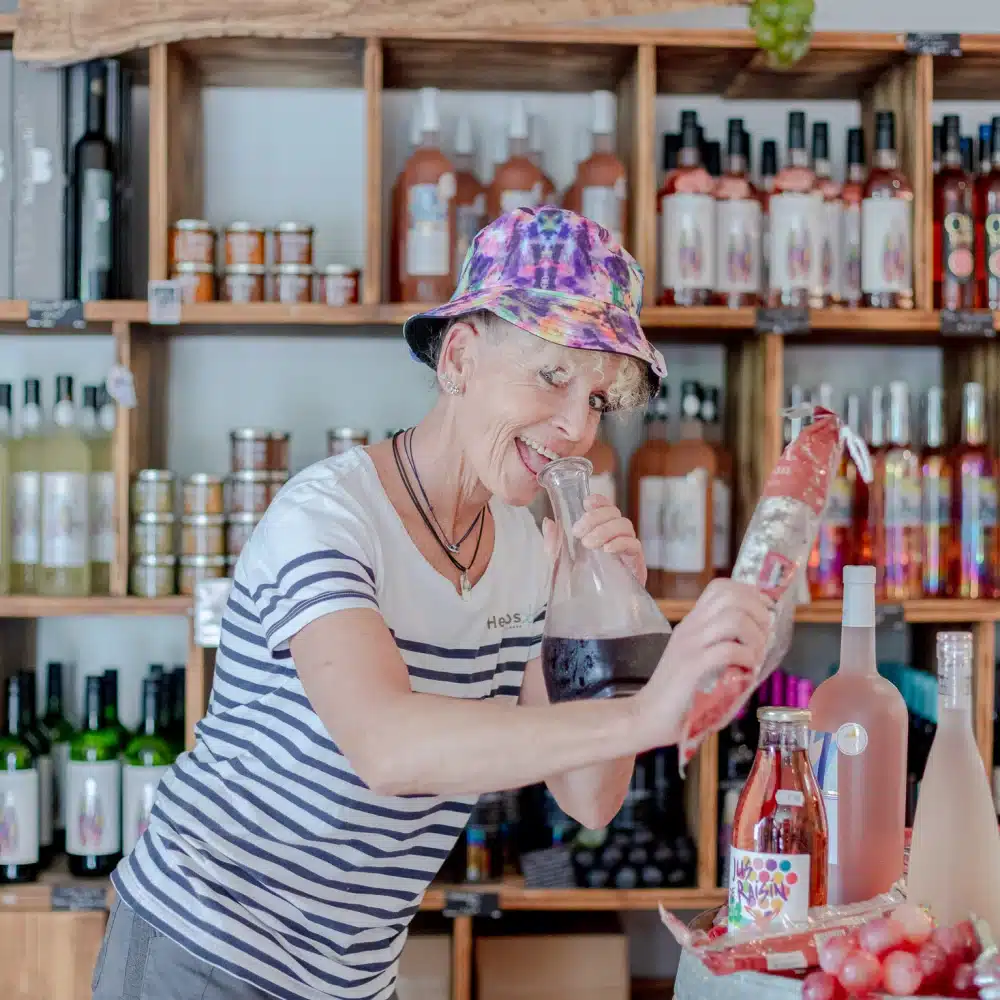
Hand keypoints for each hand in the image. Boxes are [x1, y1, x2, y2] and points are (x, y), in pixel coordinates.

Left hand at [542, 494, 646, 586]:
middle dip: (596, 518)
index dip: (599, 501)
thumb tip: (549, 522)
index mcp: (602, 533)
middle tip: (579, 532)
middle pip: (615, 513)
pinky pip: (634, 545)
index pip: (606, 508)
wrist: (596, 612)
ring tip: (590, 544)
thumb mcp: (562, 563)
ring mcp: (627, 550)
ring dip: (605, 530)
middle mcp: (617, 538)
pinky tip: (607, 550)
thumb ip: (555, 543)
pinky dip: (620, 543)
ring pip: (625, 525)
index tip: (587, 503)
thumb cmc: (582, 586)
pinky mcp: (636, 564)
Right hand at [633, 579, 772, 749]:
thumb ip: (721, 648)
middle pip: (731, 596)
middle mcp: (690, 627)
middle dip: (759, 613)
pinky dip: (746, 658)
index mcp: (692, 623)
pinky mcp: (692, 666)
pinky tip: (746, 671)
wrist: (646, 716)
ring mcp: (690, 645)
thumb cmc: (678, 695)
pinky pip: (728, 650)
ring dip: (755, 636)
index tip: (764, 615)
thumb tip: (760, 647)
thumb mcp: (699, 661)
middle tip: (764, 637)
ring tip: (755, 656)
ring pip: (733, 618)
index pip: (721, 588)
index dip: (750, 595)